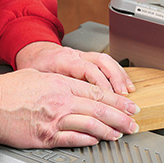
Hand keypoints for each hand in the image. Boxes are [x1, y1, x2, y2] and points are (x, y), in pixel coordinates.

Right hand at [0, 68, 139, 148]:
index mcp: (60, 83)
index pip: (96, 91)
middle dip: (121, 117)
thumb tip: (80, 89)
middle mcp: (60, 100)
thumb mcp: (38, 76)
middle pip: (99, 108)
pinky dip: (88, 140)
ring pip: (90, 124)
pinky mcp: (44, 137)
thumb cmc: (8, 90)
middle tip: (134, 123)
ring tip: (121, 134)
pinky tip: (98, 141)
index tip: (129, 106)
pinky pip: (72, 139)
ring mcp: (53, 119)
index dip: (117, 100)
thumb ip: (61, 82)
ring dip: (109, 131)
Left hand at [15, 42, 135, 94]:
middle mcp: (77, 55)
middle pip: (102, 63)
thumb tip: (62, 108)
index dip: (100, 85)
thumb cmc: (36, 68)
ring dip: (120, 78)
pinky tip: (125, 86)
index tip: (108, 100)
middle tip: (123, 99)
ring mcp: (84, 56)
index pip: (87, 70)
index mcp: (64, 60)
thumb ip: (51, 91)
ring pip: (107, 61)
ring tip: (128, 94)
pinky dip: (119, 75)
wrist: (35, 54)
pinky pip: (109, 63)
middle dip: (116, 82)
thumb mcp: (37, 80)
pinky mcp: (90, 59)